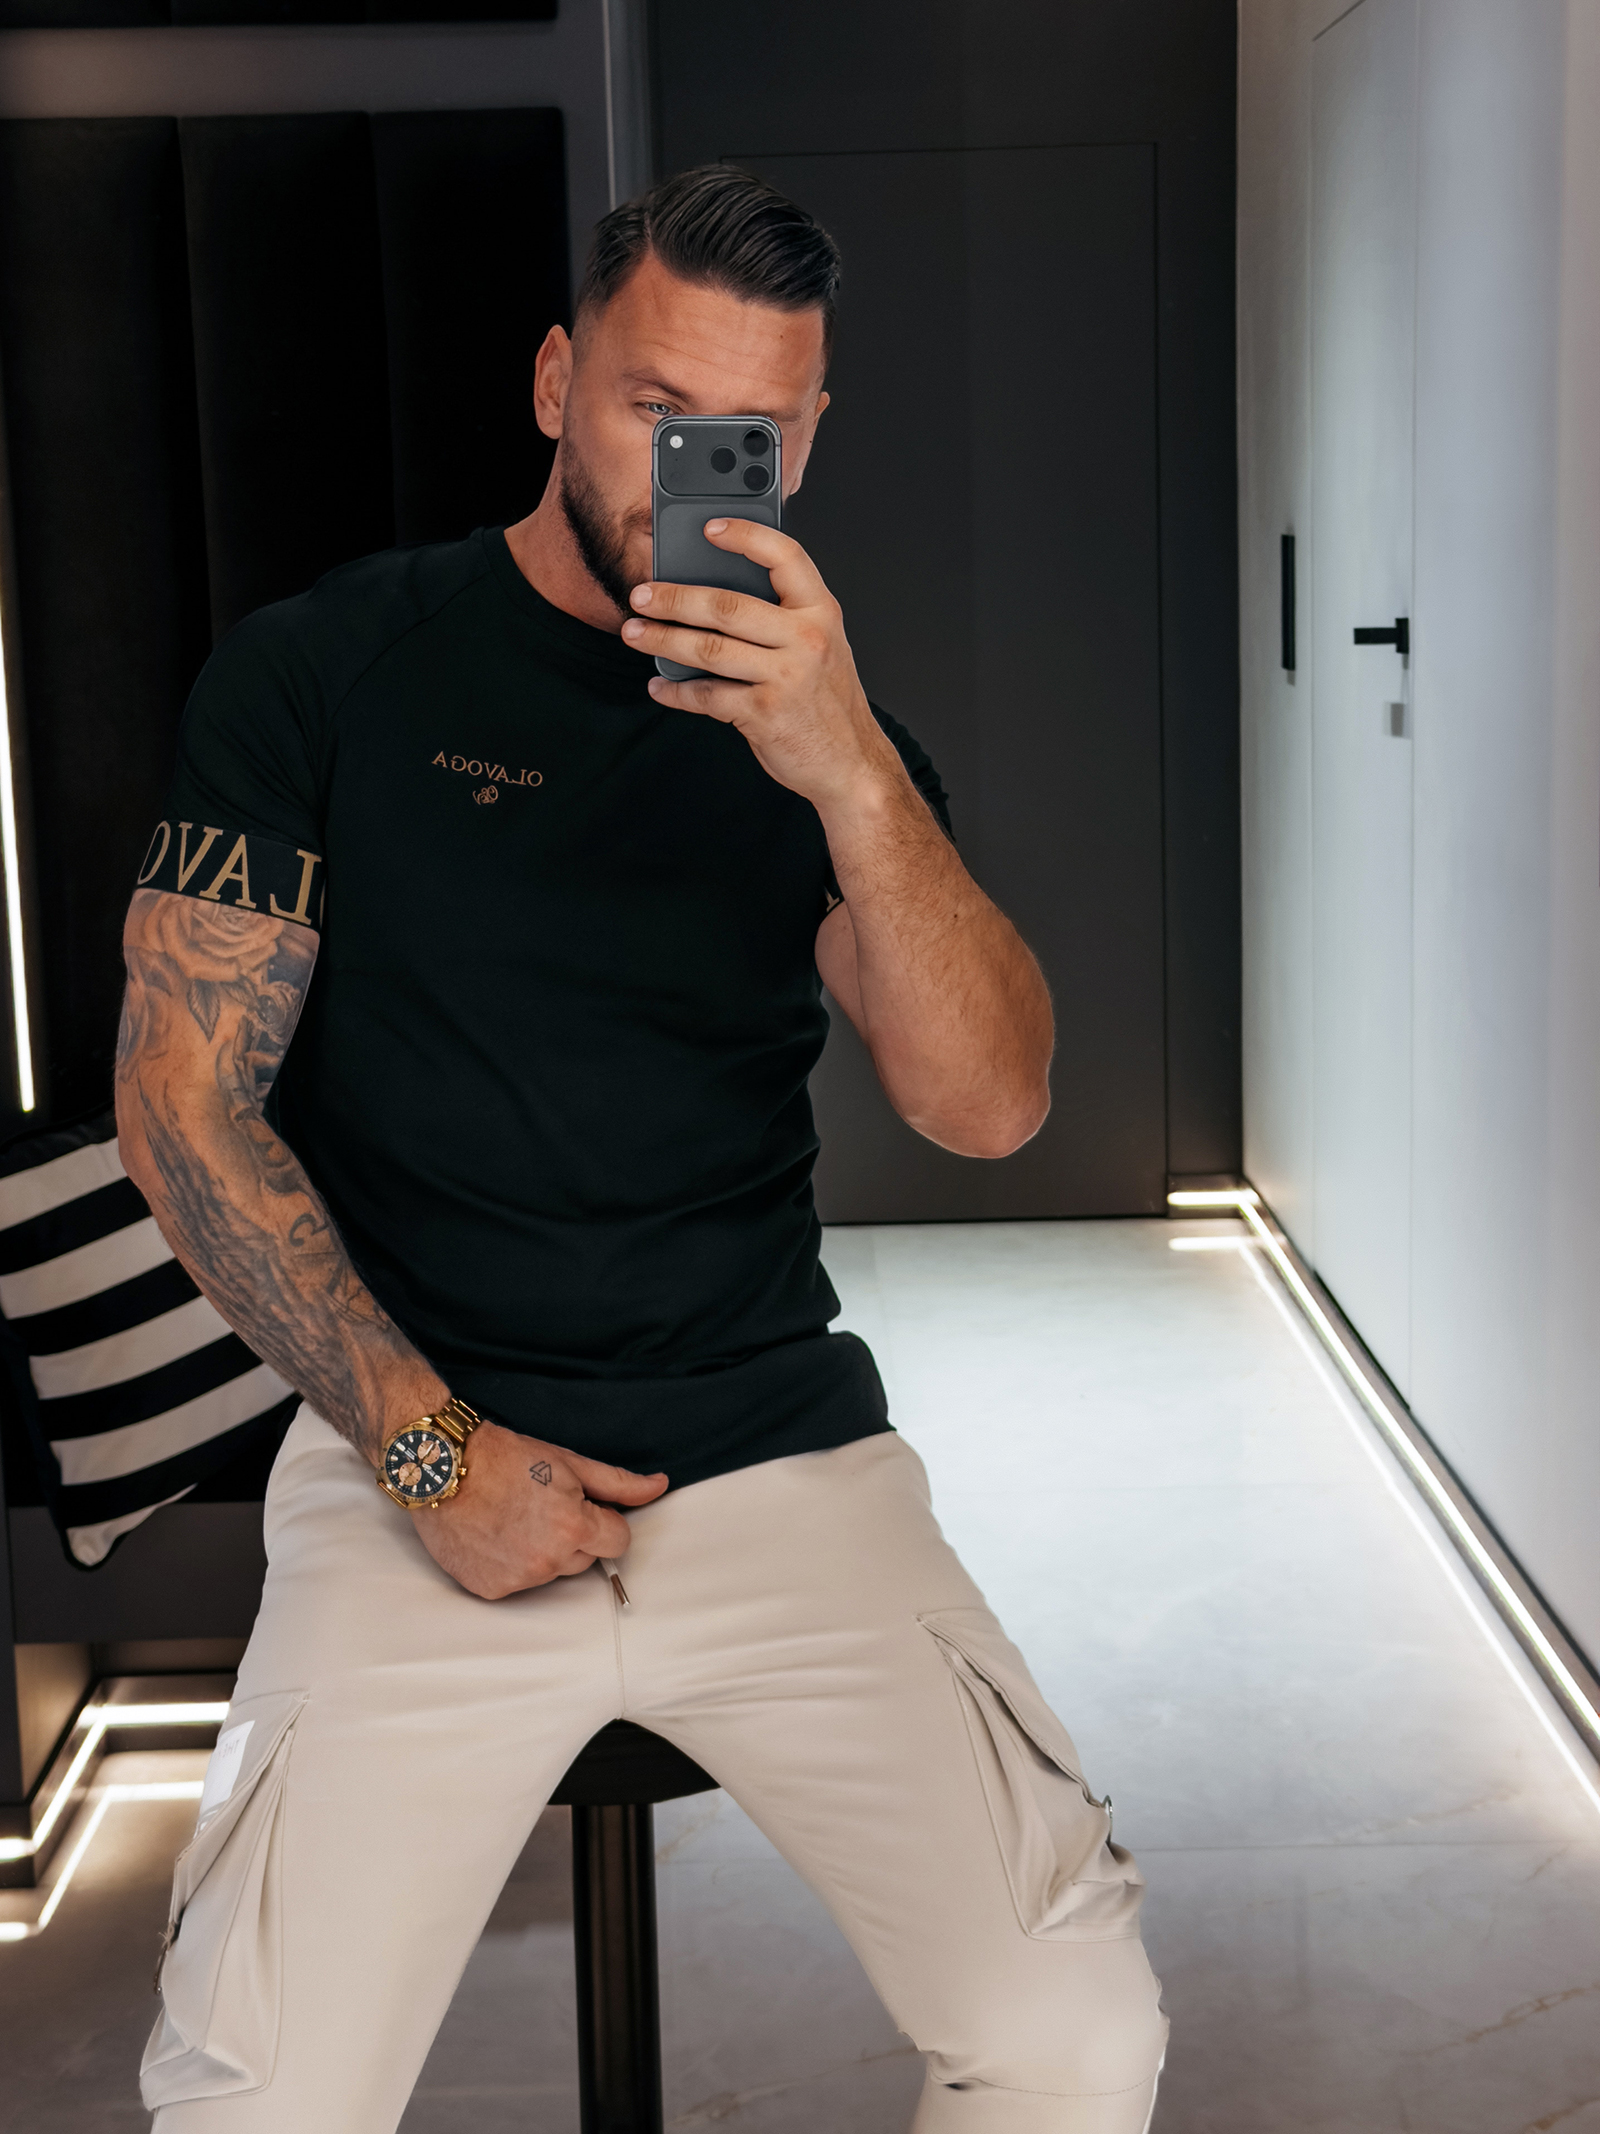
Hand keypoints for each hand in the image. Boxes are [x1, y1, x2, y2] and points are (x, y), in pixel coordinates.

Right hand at [410, 1420, 666, 1600]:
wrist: (442, 1467)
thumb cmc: (504, 1458)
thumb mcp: (568, 1462)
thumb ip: (618, 1483)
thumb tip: (659, 1486)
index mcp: (575, 1529)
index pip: (618, 1542)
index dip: (602, 1520)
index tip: (578, 1504)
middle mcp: (549, 1561)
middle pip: (584, 1559)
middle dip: (572, 1536)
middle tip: (538, 1505)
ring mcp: (518, 1579)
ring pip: (552, 1572)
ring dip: (542, 1551)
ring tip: (512, 1518)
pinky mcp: (491, 1590)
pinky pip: (519, 1583)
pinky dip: (511, 1564)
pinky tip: (494, 1536)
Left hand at [622, 520, 903, 816]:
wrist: (851, 764)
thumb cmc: (827, 702)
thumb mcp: (822, 646)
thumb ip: (782, 620)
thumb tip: (710, 598)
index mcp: (821, 612)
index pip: (785, 556)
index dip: (746, 535)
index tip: (709, 527)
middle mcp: (807, 639)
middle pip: (728, 606)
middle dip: (675, 598)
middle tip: (641, 595)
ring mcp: (787, 677)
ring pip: (709, 649)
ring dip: (663, 640)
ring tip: (634, 633)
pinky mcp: (765, 713)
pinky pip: (708, 696)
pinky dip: (676, 692)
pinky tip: (658, 686)